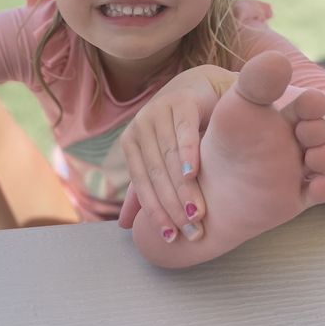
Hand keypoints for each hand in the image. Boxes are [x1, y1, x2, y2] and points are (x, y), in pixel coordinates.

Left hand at [118, 65, 235, 243]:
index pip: (141, 184)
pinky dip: (187, 153)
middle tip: (192, 231)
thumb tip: (123, 226)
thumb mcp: (160, 159)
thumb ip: (143, 189)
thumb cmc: (178, 130)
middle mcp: (140, 126)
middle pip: (156, 174)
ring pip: (169, 158)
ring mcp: (158, 111)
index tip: (171, 237)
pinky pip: (182, 131)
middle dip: (173, 207)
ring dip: (184, 189)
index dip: (154, 213)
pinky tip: (192, 174)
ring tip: (197, 214)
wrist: (201, 88)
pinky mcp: (180, 101)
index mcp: (130, 143)